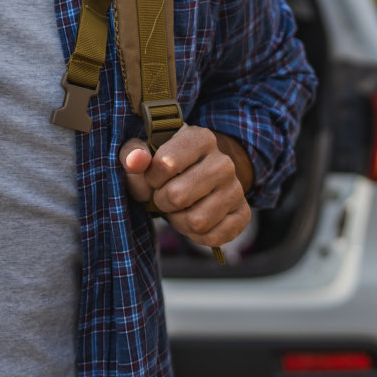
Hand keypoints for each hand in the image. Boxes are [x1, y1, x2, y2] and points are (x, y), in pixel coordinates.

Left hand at [120, 126, 250, 247]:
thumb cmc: (163, 164)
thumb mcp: (144, 153)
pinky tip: (193, 219)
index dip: (151, 178)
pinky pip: (214, 238)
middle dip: (162, 201)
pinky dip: (196, 236)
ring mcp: (236, 189)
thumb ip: (132, 154)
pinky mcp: (243, 214)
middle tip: (164, 196)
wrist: (195, 176)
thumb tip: (135, 160)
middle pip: (178, 196)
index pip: (165, 164)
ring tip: (179, 208)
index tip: (154, 176)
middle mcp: (224, 162)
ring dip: (178, 221)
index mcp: (201, 138)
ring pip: (197, 221)